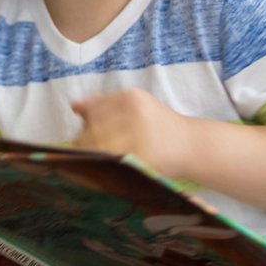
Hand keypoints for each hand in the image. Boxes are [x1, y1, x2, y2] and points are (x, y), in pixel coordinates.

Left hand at [71, 89, 188, 178]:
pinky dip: (105, 166)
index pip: (94, 109)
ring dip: (93, 154)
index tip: (89, 131)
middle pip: (93, 128)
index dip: (86, 123)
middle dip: (86, 140)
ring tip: (100, 158)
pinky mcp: (141, 158)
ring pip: (98, 146)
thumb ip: (105, 103)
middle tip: (90, 149)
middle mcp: (135, 114)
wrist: (190, 145)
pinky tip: (108, 166)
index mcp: (132, 98)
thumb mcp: (135, 106)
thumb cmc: (158, 125)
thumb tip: (75, 105)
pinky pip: (111, 163)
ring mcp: (139, 136)